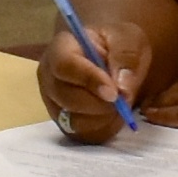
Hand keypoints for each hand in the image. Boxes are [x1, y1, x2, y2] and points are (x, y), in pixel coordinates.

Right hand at [38, 7, 165, 140]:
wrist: (115, 56)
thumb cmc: (116, 43)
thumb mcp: (128, 40)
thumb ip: (126, 59)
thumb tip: (121, 90)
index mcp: (60, 48)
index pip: (65, 66)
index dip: (89, 80)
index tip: (114, 93)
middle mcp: (49, 77)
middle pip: (66, 98)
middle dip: (100, 104)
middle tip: (124, 100)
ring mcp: (54, 103)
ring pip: (74, 122)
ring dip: (103, 118)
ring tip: (120, 103)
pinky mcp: (65, 123)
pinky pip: (83, 136)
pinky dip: (104, 129)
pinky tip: (114, 114)